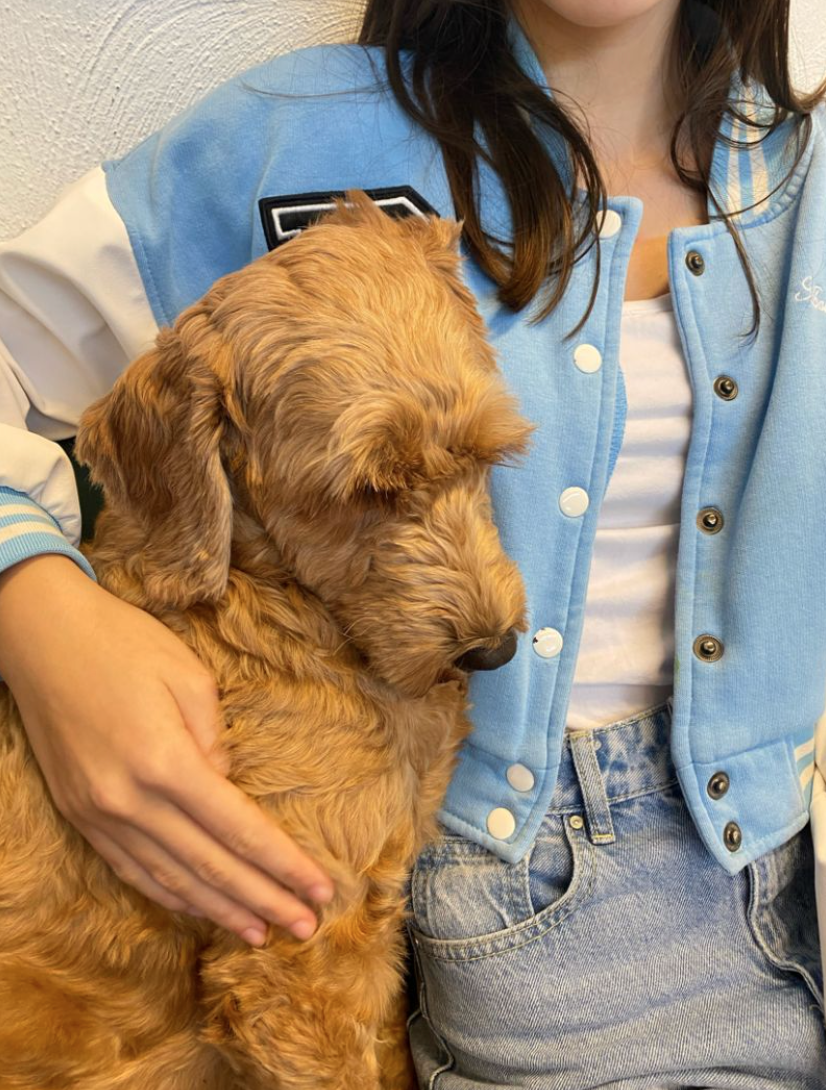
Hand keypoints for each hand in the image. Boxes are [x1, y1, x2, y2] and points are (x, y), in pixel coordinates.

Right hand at [0, 555, 334, 945]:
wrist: (43, 638)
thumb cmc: (125, 644)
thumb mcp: (190, 677)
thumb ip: (215, 744)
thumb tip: (231, 795)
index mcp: (165, 760)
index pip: (238, 829)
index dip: (282, 865)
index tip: (320, 890)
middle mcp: (129, 799)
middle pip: (210, 864)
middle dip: (264, 900)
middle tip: (306, 927)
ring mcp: (100, 813)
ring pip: (170, 879)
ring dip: (220, 910)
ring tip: (261, 932)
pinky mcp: (81, 815)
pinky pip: (132, 870)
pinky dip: (170, 895)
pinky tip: (200, 908)